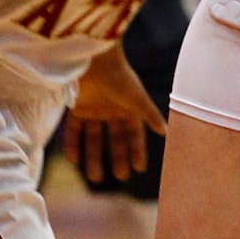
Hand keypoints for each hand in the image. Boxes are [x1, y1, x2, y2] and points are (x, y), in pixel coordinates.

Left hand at [62, 44, 166, 183]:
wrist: (95, 60)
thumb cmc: (120, 77)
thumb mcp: (137, 99)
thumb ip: (150, 115)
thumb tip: (166, 133)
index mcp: (128, 108)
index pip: (134, 134)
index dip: (137, 150)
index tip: (139, 169)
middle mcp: (112, 110)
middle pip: (115, 139)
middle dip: (118, 157)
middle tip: (120, 177)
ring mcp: (94, 110)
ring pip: (93, 139)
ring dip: (93, 157)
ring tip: (95, 178)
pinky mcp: (77, 108)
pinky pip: (74, 131)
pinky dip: (73, 145)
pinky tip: (74, 161)